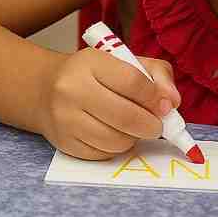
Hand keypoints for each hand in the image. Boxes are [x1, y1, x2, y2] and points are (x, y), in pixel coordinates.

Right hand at [38, 49, 180, 159]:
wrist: (44, 89)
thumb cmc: (92, 75)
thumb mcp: (123, 62)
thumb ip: (156, 75)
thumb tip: (172, 102)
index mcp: (90, 62)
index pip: (134, 82)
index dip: (156, 98)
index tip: (164, 105)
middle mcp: (72, 89)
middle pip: (128, 117)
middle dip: (152, 125)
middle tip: (155, 124)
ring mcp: (66, 118)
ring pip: (118, 141)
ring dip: (134, 138)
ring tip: (131, 128)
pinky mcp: (65, 143)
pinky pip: (104, 154)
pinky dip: (116, 148)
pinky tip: (111, 134)